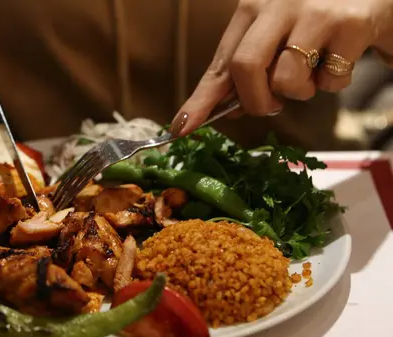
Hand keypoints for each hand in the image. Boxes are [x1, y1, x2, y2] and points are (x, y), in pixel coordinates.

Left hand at [169, 0, 392, 135]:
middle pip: (244, 67)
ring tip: (312, 74)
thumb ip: (252, 67)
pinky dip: (332, 84)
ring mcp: (314, 12)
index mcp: (253, 7)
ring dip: (299, 92)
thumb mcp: (277, 33)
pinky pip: (329, 80)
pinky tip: (340, 60)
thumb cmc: (318, 16)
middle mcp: (278, 4)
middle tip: (269, 106)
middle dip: (254, 101)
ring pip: (286, 80)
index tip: (181, 128)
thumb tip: (229, 109)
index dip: (200, 100)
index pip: (220, 62)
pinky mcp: (350, 23)